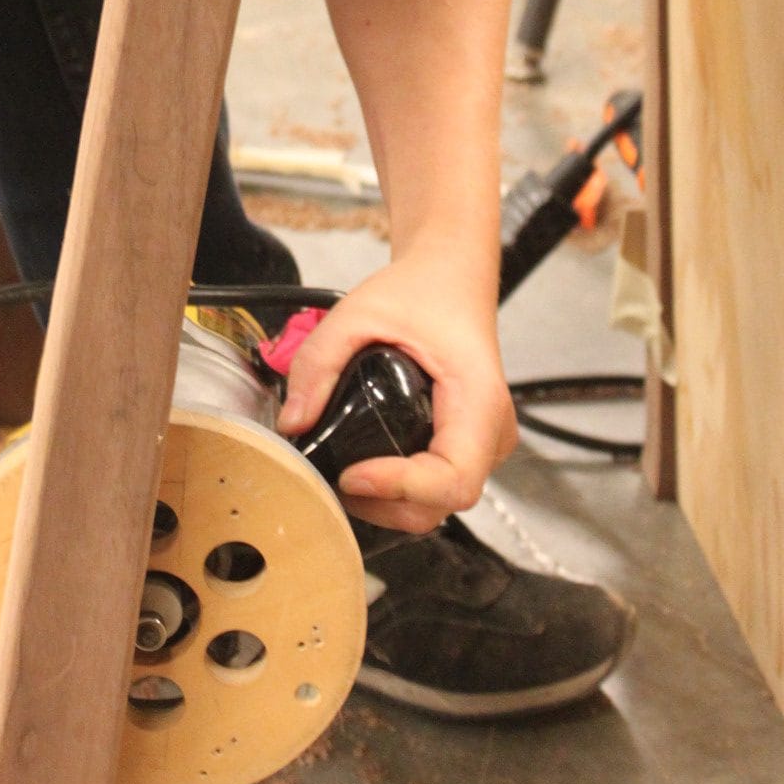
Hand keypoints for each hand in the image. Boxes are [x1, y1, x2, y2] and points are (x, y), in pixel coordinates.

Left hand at [275, 246, 516, 533]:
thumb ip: (318, 362)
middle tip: (335, 478)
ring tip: (344, 475)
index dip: (401, 489)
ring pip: (440, 504)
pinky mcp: (468, 447)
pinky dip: (400, 492)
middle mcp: (491, 431)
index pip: (453, 478)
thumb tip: (293, 421)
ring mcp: (484, 444)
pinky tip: (367, 471)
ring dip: (389, 504)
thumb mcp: (360, 312)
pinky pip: (437, 488)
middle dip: (384, 504)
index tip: (353, 474)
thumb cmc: (423, 291)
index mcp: (477, 399)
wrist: (451, 278)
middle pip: (442, 503)